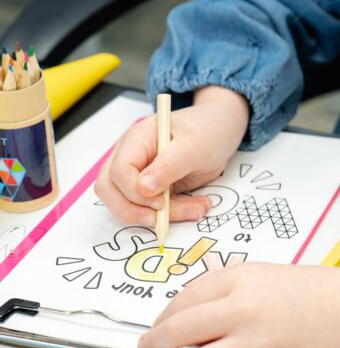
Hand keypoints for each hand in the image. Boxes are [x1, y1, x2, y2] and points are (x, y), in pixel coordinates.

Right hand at [94, 86, 249, 226]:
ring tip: (195, 209)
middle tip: (163, 218)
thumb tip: (142, 188)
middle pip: (110, 190)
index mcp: (138, 138)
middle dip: (135, 210)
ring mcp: (138, 173)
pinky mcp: (151, 189)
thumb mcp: (194, 146)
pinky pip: (149, 209)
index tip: (161, 200)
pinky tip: (195, 207)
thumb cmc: (207, 130)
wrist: (221, 131)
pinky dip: (170, 215)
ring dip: (159, 216)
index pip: (119, 170)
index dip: (134, 190)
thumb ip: (169, 165)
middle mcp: (131, 155)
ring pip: (128, 204)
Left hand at [136, 263, 339, 347]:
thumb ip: (222, 289)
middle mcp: (244, 310)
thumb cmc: (307, 291)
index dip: (162, 317)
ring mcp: (254, 344)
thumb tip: (183, 315)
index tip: (154, 327)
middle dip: (153, 346)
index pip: (185, 299)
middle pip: (180, 332)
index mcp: (242, 279)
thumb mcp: (261, 274)